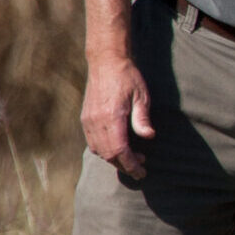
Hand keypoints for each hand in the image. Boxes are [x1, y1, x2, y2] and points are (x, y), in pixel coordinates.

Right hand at [81, 57, 154, 179]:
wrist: (105, 61)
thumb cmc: (127, 77)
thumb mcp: (141, 96)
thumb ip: (142, 118)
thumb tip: (149, 137)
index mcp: (112, 116)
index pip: (120, 150)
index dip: (131, 165)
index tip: (141, 172)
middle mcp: (97, 121)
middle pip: (109, 154)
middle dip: (124, 165)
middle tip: (140, 167)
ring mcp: (88, 120)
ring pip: (99, 151)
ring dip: (114, 159)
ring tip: (131, 158)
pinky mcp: (85, 118)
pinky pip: (92, 142)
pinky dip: (104, 151)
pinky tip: (117, 148)